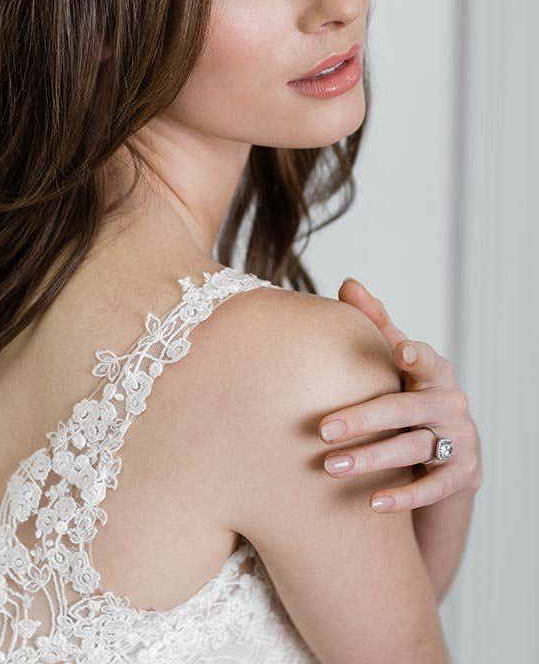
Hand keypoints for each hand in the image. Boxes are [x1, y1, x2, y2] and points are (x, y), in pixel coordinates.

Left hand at [318, 277, 482, 512]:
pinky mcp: (464, 476)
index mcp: (434, 372)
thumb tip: (348, 283)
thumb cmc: (410, 395)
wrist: (447, 454)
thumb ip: (375, 324)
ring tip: (331, 468)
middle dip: (364, 419)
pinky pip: (433, 488)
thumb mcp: (396, 363)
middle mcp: (451, 402)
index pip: (426, 360)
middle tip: (323, 430)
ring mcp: (460, 440)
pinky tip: (371, 505)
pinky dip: (403, 497)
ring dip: (373, 459)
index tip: (398, 351)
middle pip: (408, 408)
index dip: (414, 356)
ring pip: (415, 448)